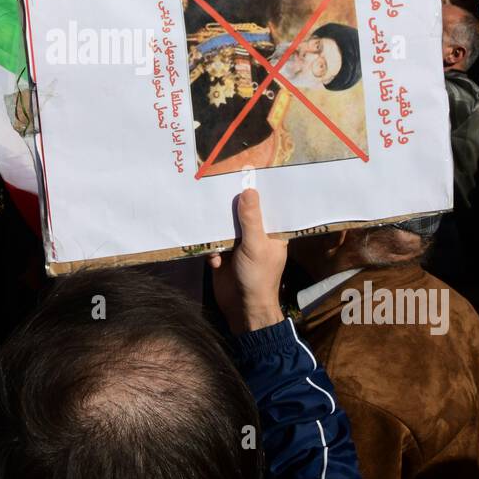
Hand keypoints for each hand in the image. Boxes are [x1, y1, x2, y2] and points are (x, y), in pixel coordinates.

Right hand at [208, 189, 286, 335]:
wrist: (242, 310)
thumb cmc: (258, 277)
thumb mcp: (256, 245)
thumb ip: (251, 218)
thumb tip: (248, 189)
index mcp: (272, 232)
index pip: (267, 205)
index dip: (258, 190)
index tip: (246, 168)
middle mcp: (256, 235)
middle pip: (243, 213)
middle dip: (231, 203)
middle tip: (217, 181)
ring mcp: (238, 245)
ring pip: (225, 225)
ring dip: (216, 223)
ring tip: (206, 208)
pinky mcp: (222, 255)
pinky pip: (213, 241)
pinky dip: (210, 245)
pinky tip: (213, 257)